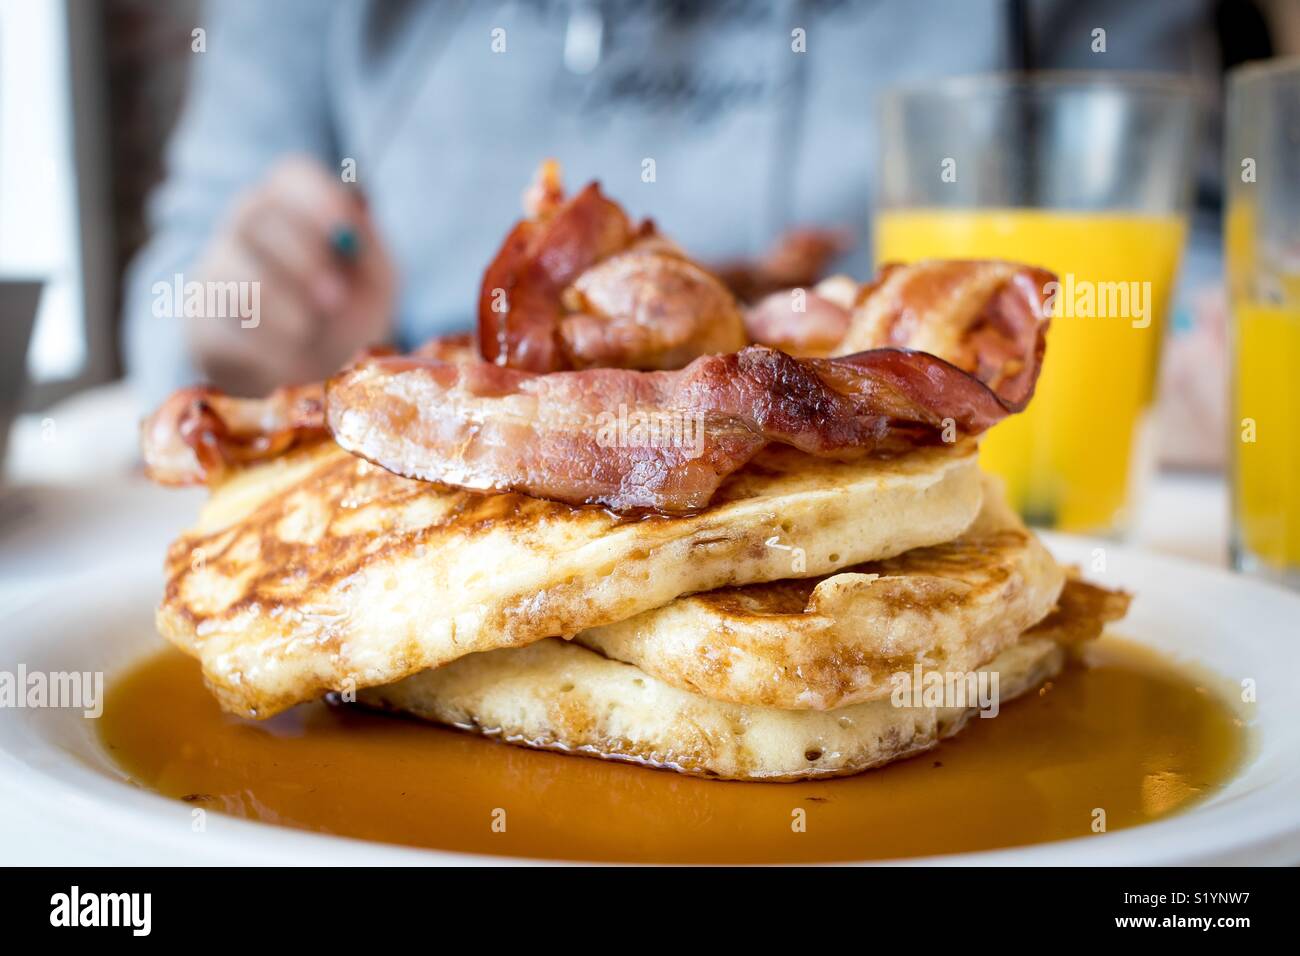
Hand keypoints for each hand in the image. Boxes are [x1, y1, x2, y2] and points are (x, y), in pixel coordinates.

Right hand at [184, 156, 394, 394]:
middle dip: (299, 256)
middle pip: (254, 214)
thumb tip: (353, 212)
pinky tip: (285, 361)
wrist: (313, 382)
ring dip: (279, 303)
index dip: (315, 197)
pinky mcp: (202, 327)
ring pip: (231, 270)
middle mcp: (246, 231)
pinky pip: (220, 326)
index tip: (343, 229)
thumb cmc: (346, 320)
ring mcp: (216, 276)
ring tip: (308, 330)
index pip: (292, 176)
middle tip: (334, 298)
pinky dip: (261, 346)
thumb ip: (368, 249)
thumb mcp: (375, 285)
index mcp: (295, 211)